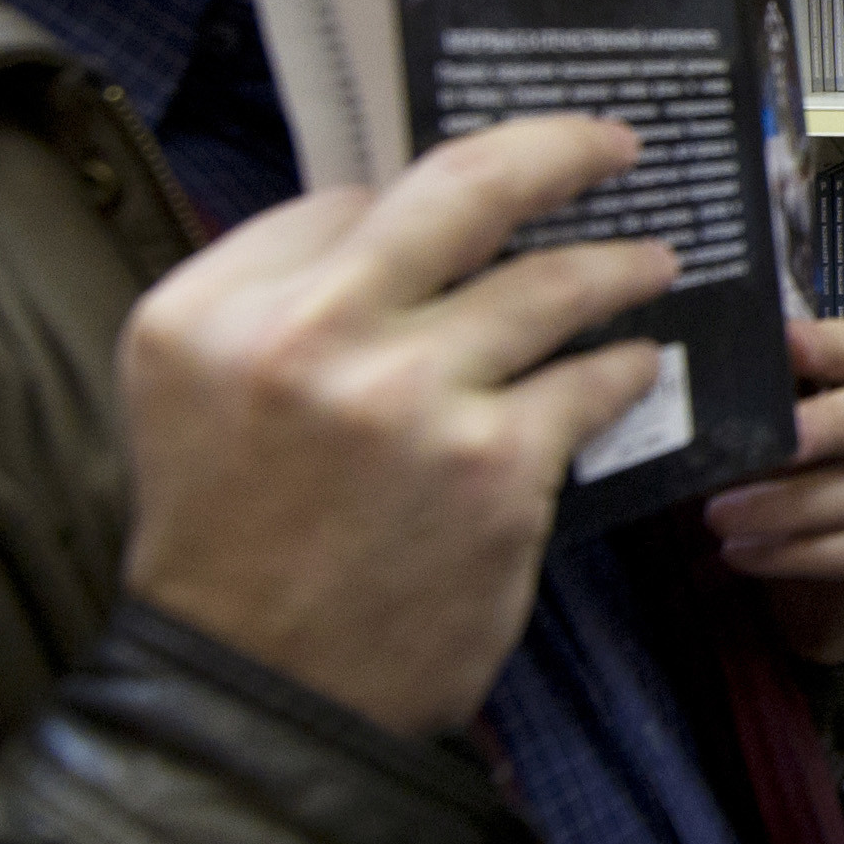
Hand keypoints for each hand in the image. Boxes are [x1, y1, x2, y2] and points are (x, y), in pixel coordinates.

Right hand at [118, 117, 675, 736]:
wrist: (258, 699)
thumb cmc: (232, 545)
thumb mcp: (191, 396)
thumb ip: (278, 300)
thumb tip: (392, 220)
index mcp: (215, 308)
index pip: (349, 198)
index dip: (428, 186)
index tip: (495, 172)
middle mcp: (307, 335)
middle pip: (463, 190)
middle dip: (559, 149)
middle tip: (612, 144)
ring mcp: (411, 398)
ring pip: (551, 283)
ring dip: (620, 264)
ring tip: (653, 262)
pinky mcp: (495, 468)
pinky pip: (589, 382)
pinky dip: (626, 366)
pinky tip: (640, 365)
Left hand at [705, 319, 843, 664]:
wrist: (840, 597)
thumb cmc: (806, 505)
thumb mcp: (781, 456)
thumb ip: (765, 421)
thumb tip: (710, 397)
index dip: (826, 347)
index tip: (782, 341)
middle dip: (825, 425)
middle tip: (759, 443)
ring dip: (790, 505)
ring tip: (721, 517)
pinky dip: (802, 552)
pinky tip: (748, 554)